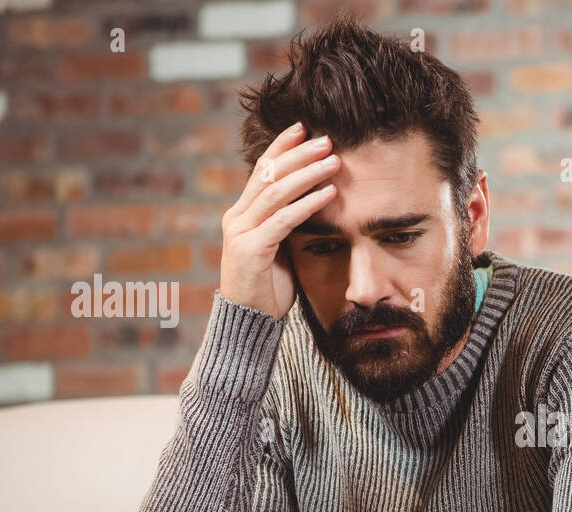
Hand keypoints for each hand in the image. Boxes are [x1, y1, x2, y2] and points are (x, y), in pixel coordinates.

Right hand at [219, 120, 340, 320]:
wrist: (249, 323)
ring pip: (277, 192)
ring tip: (334, 161)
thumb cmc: (269, 288)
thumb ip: (288, 224)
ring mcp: (241, 233)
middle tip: (327, 139)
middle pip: (269, 174)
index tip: (304, 127)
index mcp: (241, 214)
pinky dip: (307, 205)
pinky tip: (328, 194)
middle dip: (299, 153)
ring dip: (308, 174)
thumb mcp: (280, 249)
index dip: (282, 147)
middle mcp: (237, 218)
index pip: (262, 170)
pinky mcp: (251, 250)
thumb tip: (314, 201)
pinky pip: (283, 220)